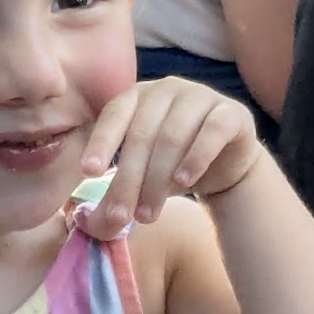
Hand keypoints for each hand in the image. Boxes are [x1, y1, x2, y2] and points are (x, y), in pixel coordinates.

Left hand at [80, 77, 259, 239]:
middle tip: (121, 216)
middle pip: (142, 135)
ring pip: (173, 136)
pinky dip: (195, 158)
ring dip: (157, 179)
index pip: (114, 115)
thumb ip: (113, 198)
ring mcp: (201, 96)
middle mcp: (167, 89)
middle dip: (129, 180)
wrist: (226, 165)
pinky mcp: (231, 113)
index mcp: (137, 96)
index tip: (89, 172)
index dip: (101, 143)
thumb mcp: (139, 181)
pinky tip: (183, 183)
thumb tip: (83, 224)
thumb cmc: (172, 167)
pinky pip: (211, 132)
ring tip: (148, 214)